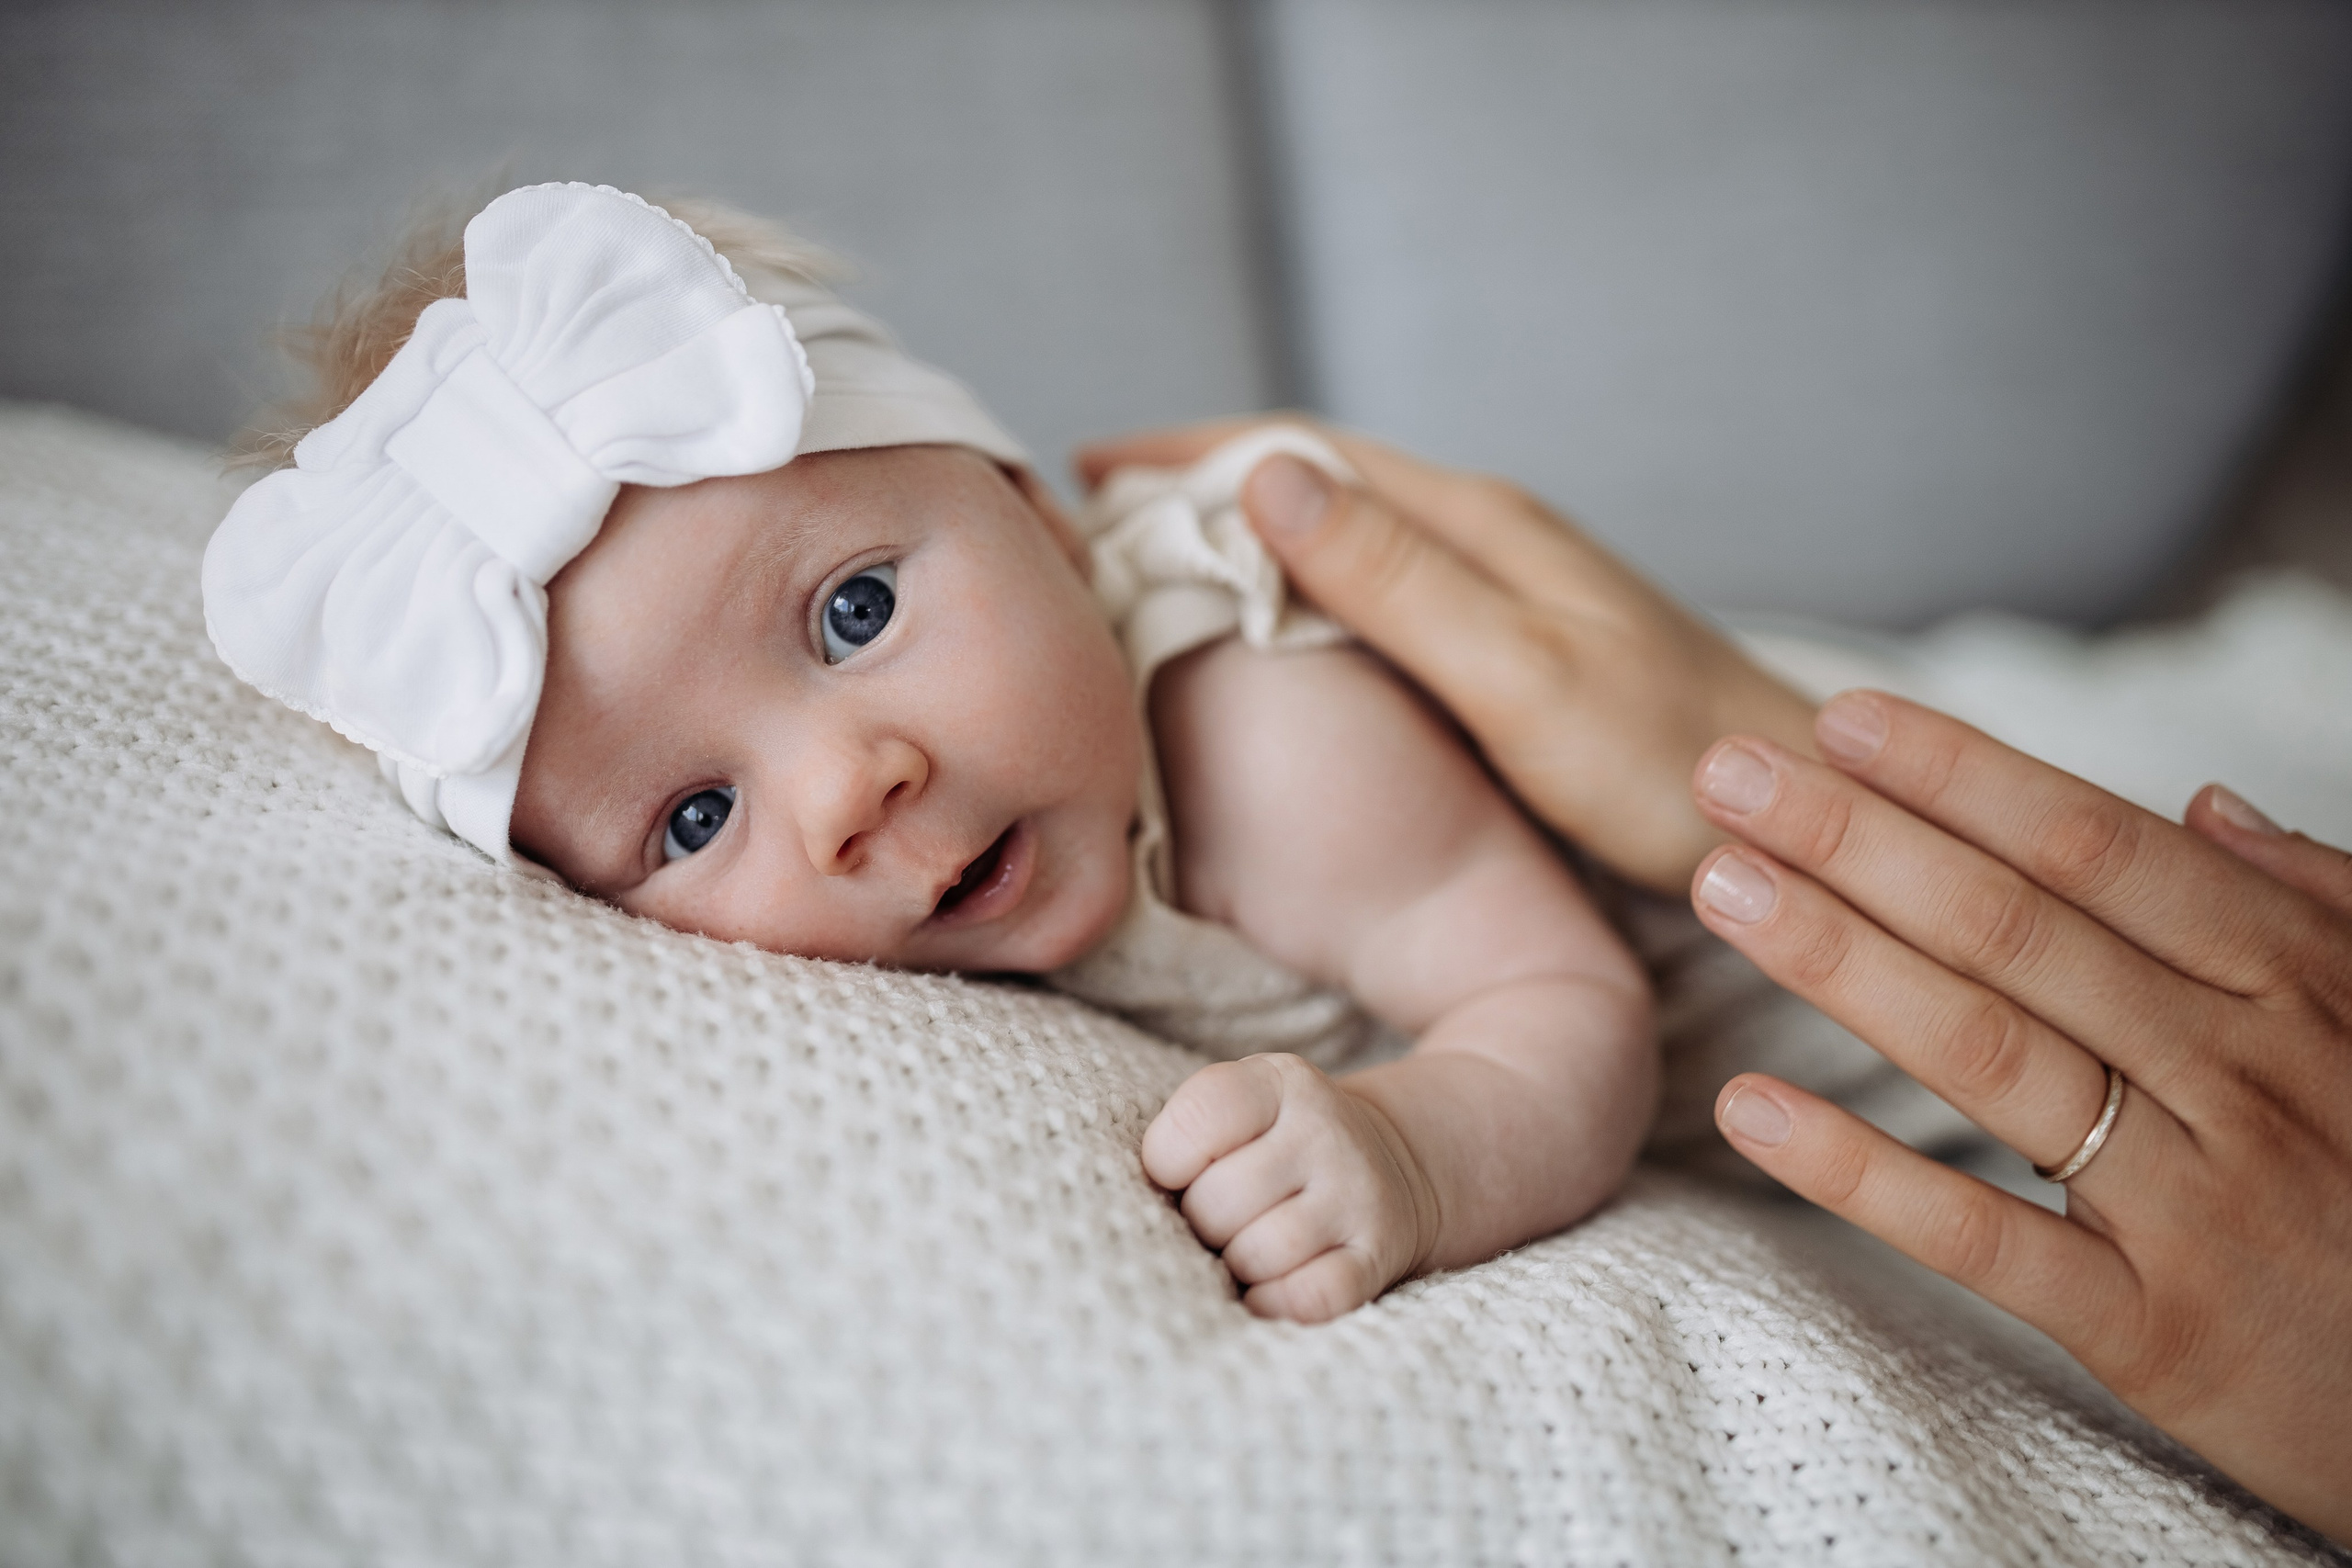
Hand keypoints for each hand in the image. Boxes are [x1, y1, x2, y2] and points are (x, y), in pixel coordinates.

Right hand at [1076, 418, 1818, 893]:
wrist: (1802, 813)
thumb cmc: (1668, 762)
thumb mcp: (1519, 674)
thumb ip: (1398, 579)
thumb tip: (1266, 477)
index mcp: (1477, 524)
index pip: (1305, 453)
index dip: (1192, 454)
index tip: (1088, 469)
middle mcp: (1491, 535)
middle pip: (1322, 480)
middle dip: (1206, 483)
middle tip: (1099, 515)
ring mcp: (1512, 586)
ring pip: (1353, 533)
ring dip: (1255, 534)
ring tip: (1165, 563)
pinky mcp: (1524, 642)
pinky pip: (1388, 589)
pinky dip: (1312, 590)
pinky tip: (1290, 634)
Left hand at [1141, 1053, 1439, 1322]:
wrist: (1390, 1161)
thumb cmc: (1278, 1141)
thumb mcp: (1243, 1105)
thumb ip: (1189, 1133)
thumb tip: (1146, 1213)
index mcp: (1281, 1082)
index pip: (1197, 1118)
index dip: (1166, 1159)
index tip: (1179, 1171)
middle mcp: (1325, 1130)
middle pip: (1217, 1201)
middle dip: (1201, 1222)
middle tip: (1219, 1218)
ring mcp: (1357, 1194)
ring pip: (1256, 1255)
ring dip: (1235, 1266)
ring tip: (1244, 1248)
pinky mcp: (1377, 1253)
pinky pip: (1308, 1298)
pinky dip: (1273, 1304)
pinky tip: (1265, 1290)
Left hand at [1691, 690, 2351, 1540]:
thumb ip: (2312, 906)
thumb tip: (2201, 804)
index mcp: (2294, 984)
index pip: (2096, 849)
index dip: (1960, 776)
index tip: (1840, 719)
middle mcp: (2239, 1072)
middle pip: (2014, 929)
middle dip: (1858, 839)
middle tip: (1724, 773)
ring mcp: (2191, 1201)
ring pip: (1987, 1053)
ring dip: (1840, 959)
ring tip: (1720, 885)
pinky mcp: (2151, 1327)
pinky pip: (1982, 1237)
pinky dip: (1859, 1171)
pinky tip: (1747, 1110)